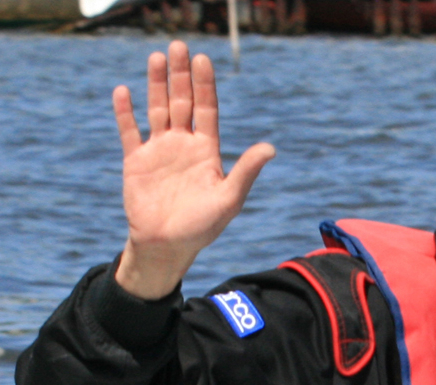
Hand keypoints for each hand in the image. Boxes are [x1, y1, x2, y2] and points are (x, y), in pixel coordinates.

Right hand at [113, 40, 275, 298]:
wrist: (167, 246)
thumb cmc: (202, 227)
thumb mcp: (229, 198)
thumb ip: (246, 171)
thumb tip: (270, 148)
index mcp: (207, 152)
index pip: (207, 110)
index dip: (205, 85)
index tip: (203, 60)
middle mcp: (184, 146)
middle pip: (182, 102)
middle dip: (181, 75)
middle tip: (179, 46)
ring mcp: (159, 152)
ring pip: (157, 110)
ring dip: (155, 84)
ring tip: (156, 57)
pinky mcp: (137, 162)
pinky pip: (130, 131)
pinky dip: (126, 113)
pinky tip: (124, 91)